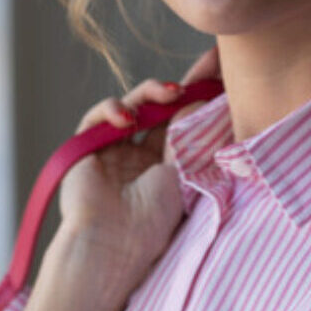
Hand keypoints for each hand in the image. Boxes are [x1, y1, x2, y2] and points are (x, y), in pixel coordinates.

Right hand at [0, 47, 219, 310]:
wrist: (112, 248)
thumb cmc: (150, 225)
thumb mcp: (181, 177)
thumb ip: (190, 140)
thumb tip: (201, 100)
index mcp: (165, 166)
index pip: (184, 122)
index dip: (201, 96)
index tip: (223, 72)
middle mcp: (140, 155)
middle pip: (161, 108)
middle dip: (182, 83)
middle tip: (208, 63)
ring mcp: (113, 150)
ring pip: (132, 106)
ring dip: (150, 93)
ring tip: (169, 92)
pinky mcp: (86, 148)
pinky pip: (97, 117)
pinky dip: (112, 110)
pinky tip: (127, 118)